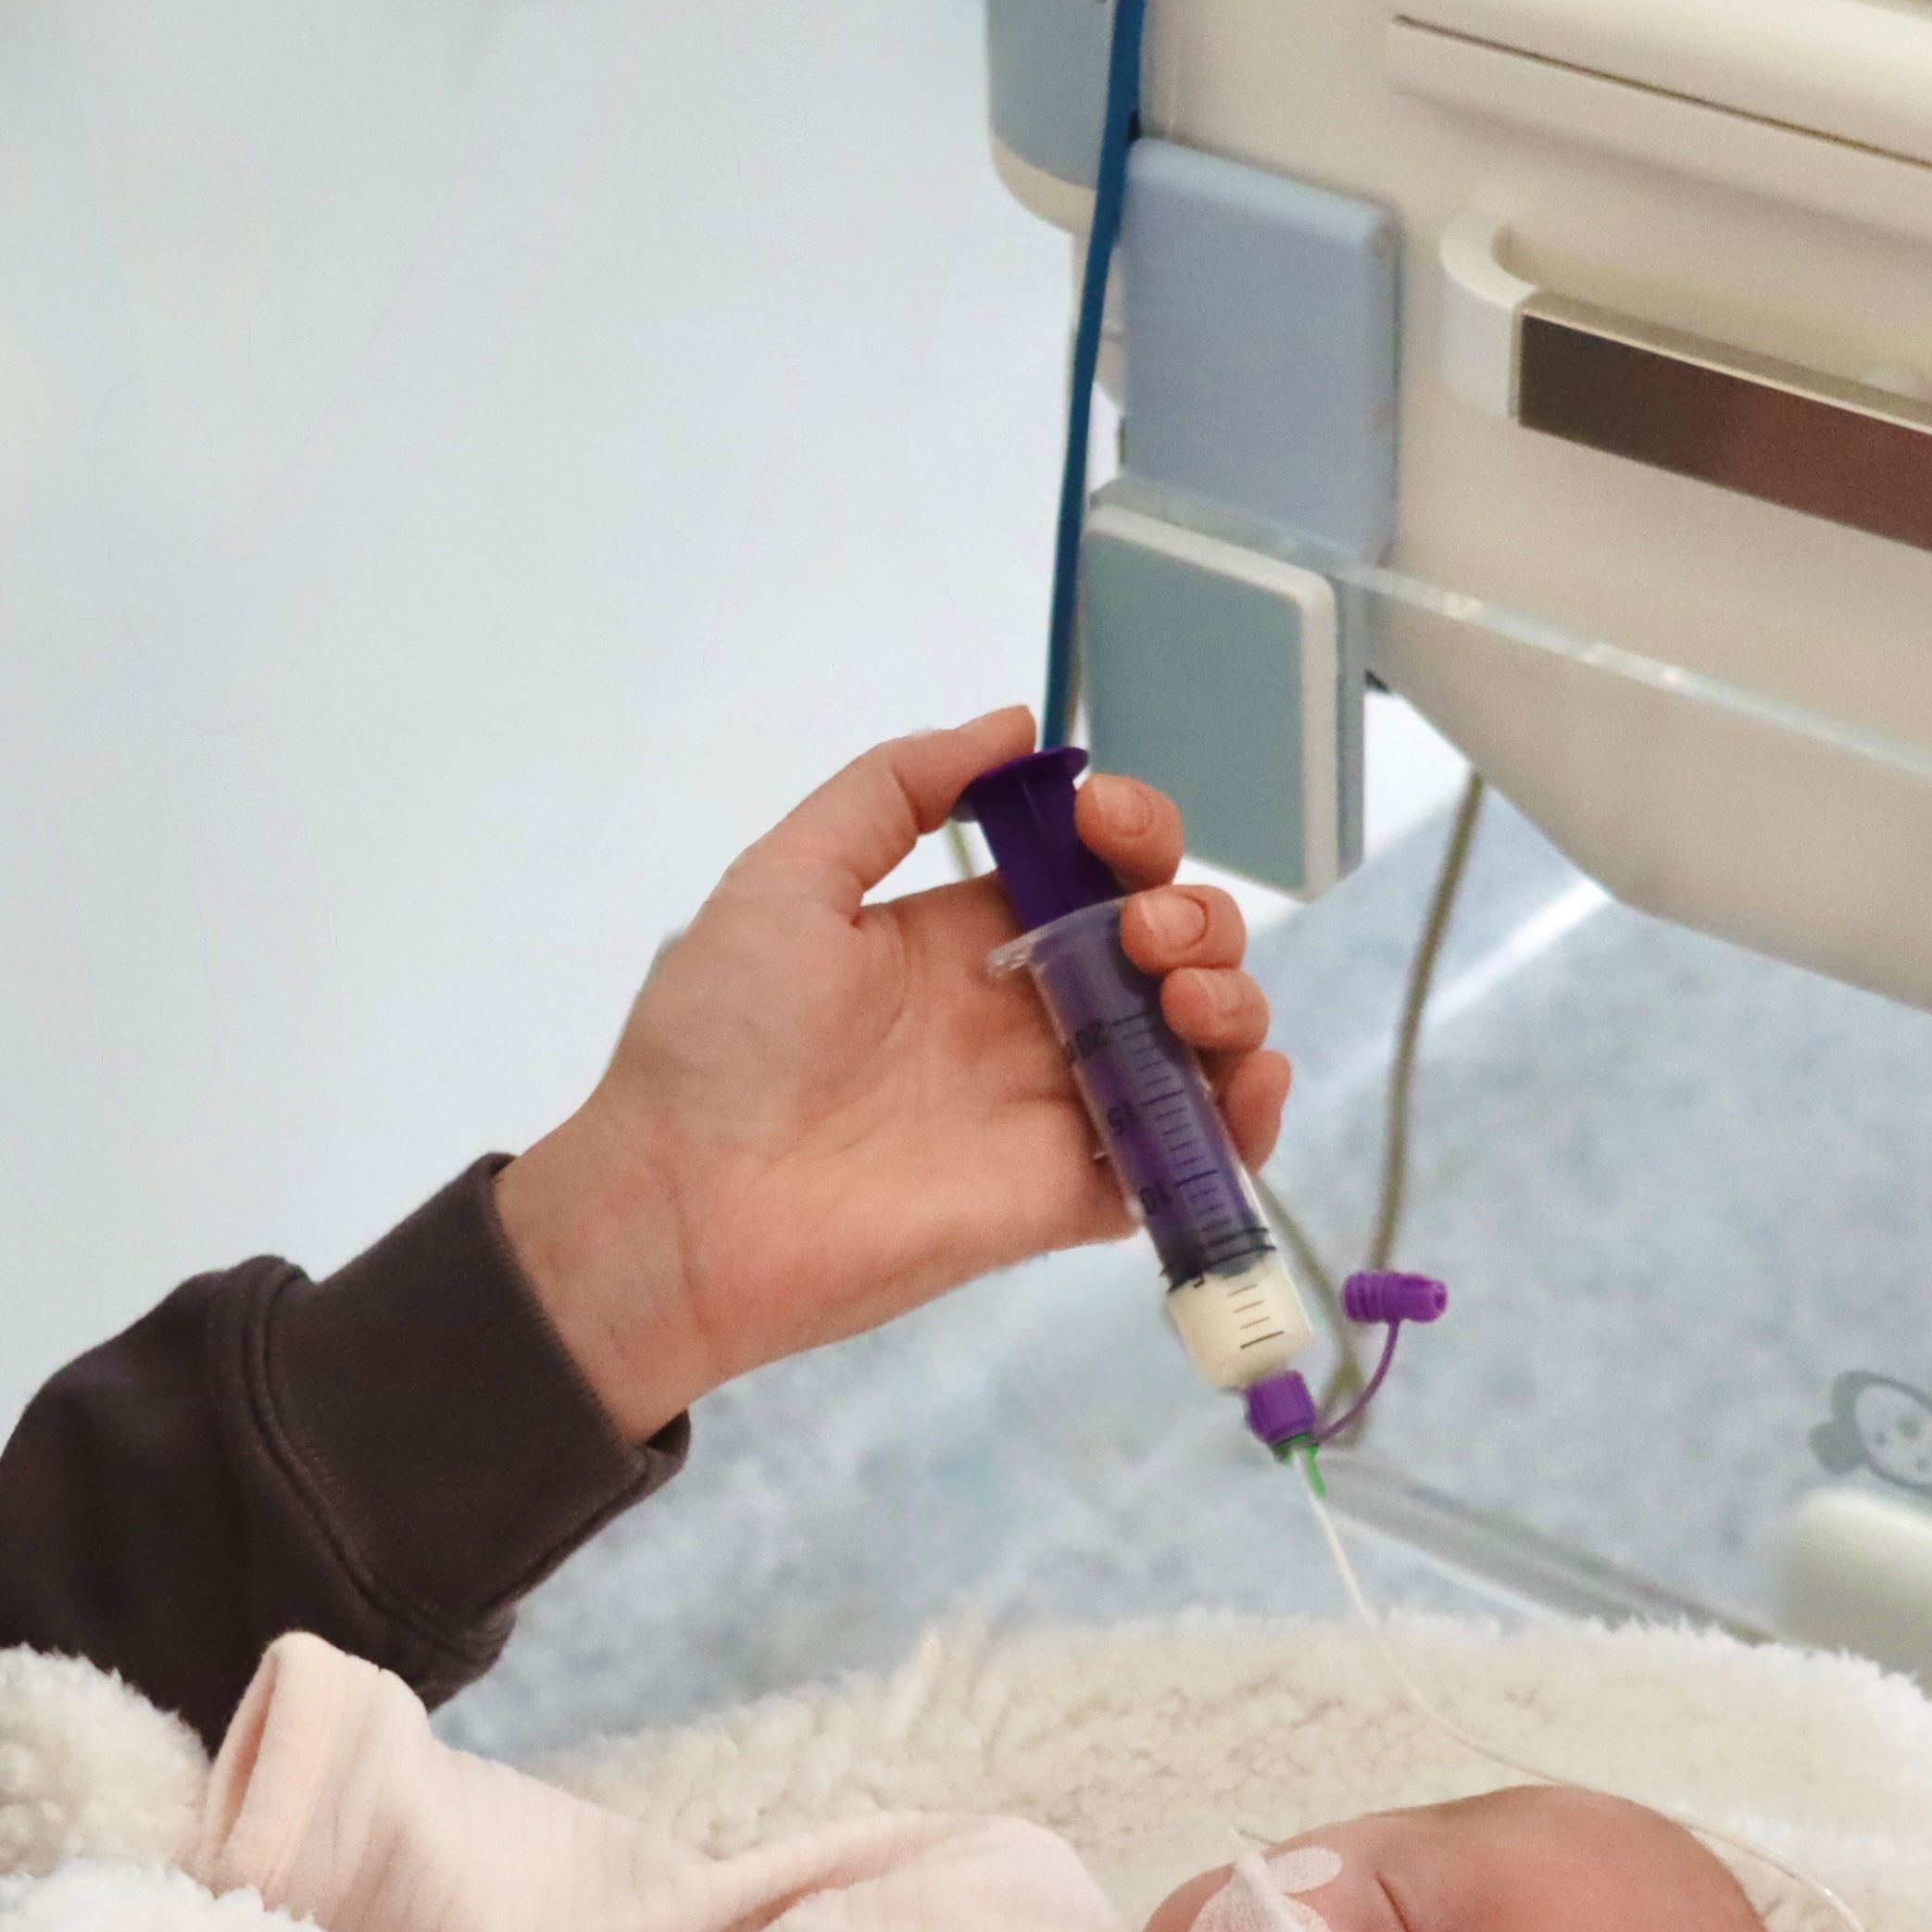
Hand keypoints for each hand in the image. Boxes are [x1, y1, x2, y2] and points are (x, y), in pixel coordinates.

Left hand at [498, 706, 1288, 1440]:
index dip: (1133, 829)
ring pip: (1199, 1042)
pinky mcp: (1071, 1196)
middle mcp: (1030, 1014)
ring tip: (1182, 998)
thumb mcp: (785, 879)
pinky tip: (1240, 1083)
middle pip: (1171, 945)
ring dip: (1232, 998)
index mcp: (970, 935)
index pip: (1100, 865)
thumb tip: (1017, 726)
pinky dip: (1244, 1120)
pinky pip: (1188, 1160)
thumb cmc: (723, 1039)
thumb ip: (893, 791)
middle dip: (1195, 913)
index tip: (1103, 822)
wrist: (687, 1205)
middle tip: (1143, 934)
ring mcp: (1058, 1107)